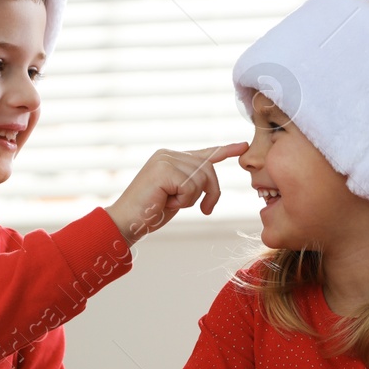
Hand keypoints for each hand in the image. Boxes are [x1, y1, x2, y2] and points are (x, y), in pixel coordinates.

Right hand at [106, 143, 249, 244]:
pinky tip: (165, 202)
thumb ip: (192, 182)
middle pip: (209, 168)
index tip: (243, 146)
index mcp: (171, 158)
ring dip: (191, 199)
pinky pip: (190, 186)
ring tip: (170, 203)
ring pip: (201, 179)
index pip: (204, 153)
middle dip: (212, 191)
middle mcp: (168, 154)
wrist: (125, 222)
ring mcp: (165, 160)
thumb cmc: (149, 213)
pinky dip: (183, 201)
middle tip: (204, 209)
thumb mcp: (177, 195)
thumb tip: (210, 177)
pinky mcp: (163, 169)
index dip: (225, 150)